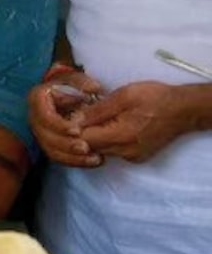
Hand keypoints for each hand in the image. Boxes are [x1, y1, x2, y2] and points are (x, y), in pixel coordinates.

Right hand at [28, 71, 106, 167]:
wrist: (62, 94)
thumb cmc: (68, 85)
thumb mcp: (73, 78)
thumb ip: (82, 82)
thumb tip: (93, 89)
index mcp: (38, 100)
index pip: (44, 116)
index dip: (59, 125)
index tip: (77, 130)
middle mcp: (35, 117)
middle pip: (46, 137)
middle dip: (66, 145)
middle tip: (86, 147)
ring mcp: (40, 132)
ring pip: (51, 150)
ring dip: (72, 157)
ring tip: (93, 158)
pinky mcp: (49, 143)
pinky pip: (58, 157)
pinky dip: (74, 161)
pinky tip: (92, 160)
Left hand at [78, 81, 196, 162]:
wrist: (183, 110)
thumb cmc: (154, 98)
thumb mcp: (124, 96)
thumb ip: (99, 110)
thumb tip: (75, 119)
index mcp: (121, 136)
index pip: (84, 140)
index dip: (73, 128)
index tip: (71, 114)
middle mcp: (125, 152)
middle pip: (91, 147)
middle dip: (82, 132)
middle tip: (81, 114)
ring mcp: (132, 156)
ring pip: (101, 150)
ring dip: (95, 136)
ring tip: (97, 118)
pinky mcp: (137, 157)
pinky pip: (114, 151)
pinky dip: (107, 140)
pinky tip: (110, 126)